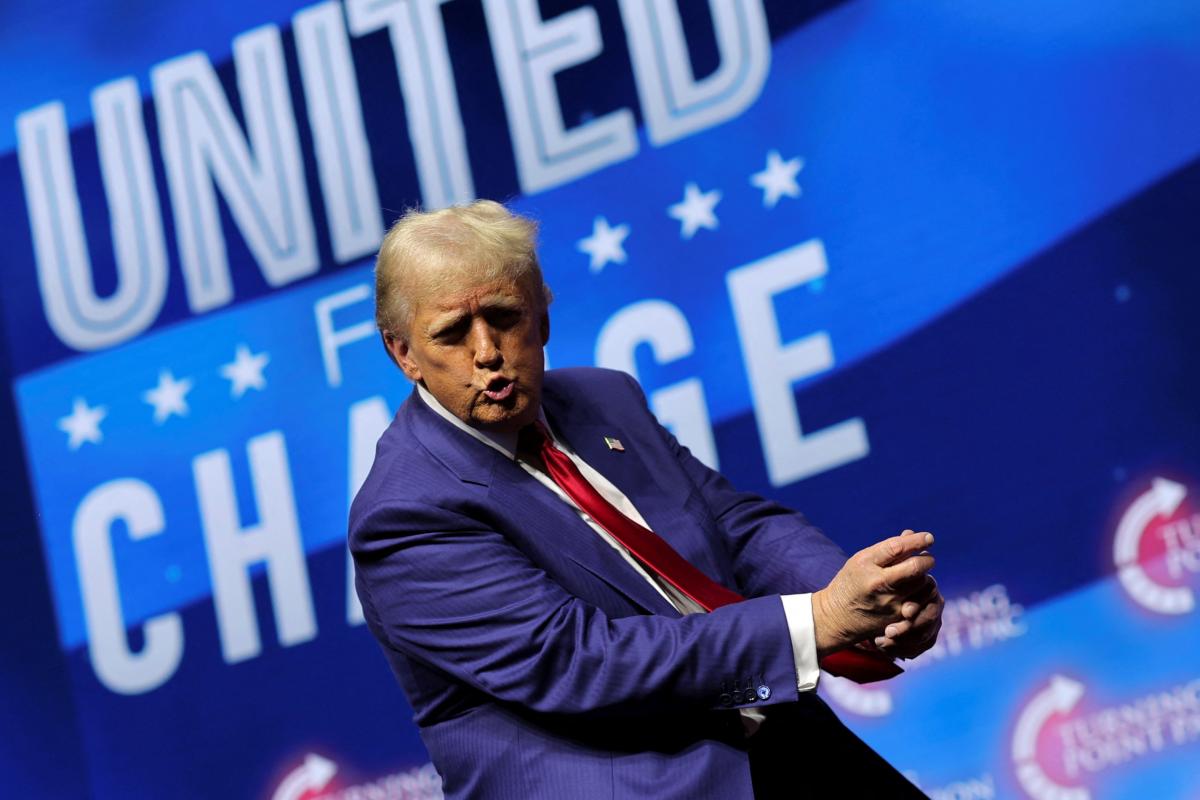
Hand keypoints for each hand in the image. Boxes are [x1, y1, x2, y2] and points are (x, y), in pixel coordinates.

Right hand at [812, 530, 934, 657]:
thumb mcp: (862, 560)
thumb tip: (912, 534)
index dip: (916, 541)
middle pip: (915, 567)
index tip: (928, 538)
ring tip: (919, 574)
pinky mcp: (897, 617)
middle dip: (926, 559)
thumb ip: (887, 548)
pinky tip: (918, 589)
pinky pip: (921, 601)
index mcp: (866, 565)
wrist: (838, 617)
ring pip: (922, 584)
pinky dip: (923, 592)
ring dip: (925, 576)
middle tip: (927, 557)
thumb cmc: (852, 582)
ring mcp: (890, 602)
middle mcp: (879, 583)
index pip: (897, 548)